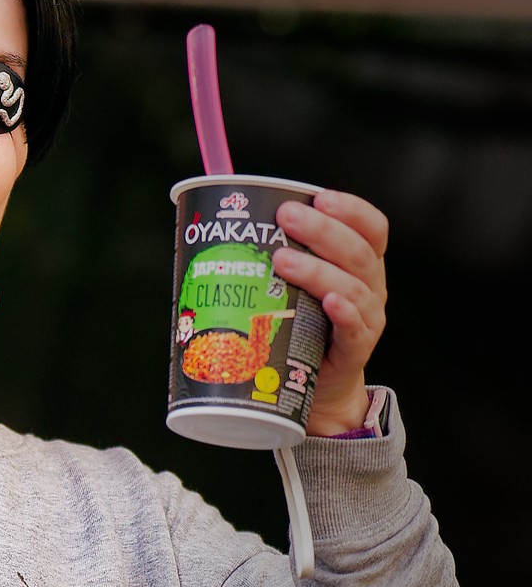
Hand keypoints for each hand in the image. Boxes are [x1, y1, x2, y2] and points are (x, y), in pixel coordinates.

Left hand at [272, 191, 387, 435]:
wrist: (319, 390)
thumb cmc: (302, 329)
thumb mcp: (295, 289)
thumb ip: (275, 259)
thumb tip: (215, 226)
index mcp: (360, 266)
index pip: (370, 228)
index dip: (350, 209)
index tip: (319, 196)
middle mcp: (370, 287)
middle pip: (358, 252)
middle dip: (322, 231)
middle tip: (286, 217)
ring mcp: (366, 319)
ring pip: (352, 287)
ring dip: (317, 270)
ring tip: (282, 261)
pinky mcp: (356, 351)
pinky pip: (354, 328)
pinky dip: (343, 312)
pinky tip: (329, 301)